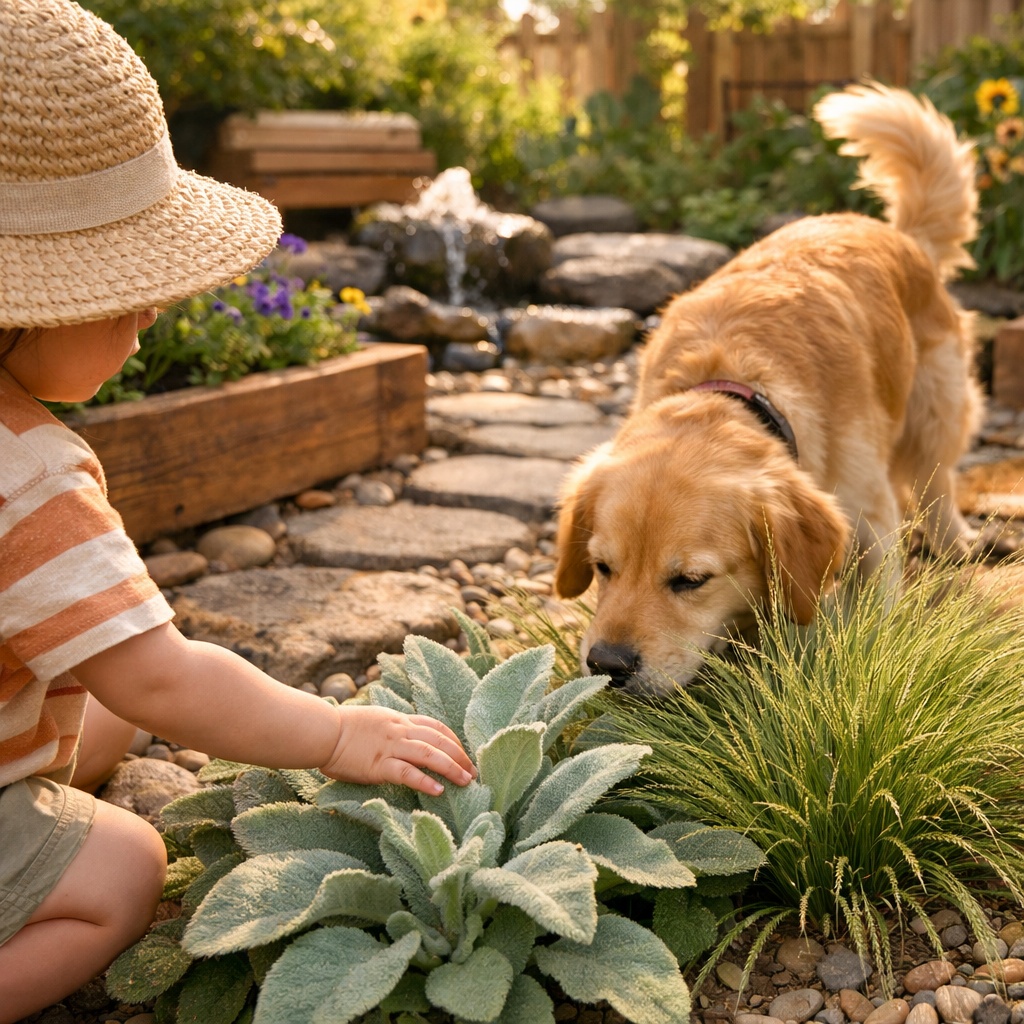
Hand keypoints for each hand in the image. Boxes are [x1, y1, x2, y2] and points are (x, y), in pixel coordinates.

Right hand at [321, 706, 476, 795]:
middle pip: (439, 740)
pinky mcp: (379, 765)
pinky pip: (407, 773)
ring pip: (429, 754)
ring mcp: (390, 747)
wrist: (323, 732)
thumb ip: (392, 728)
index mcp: (399, 720)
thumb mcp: (375, 719)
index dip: (453, 739)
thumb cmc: (343, 728)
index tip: (463, 752)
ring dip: (451, 767)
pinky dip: (425, 780)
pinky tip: (438, 790)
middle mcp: (399, 730)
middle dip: (460, 755)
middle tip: (473, 770)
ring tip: (466, 781)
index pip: (435, 726)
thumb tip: (405, 738)